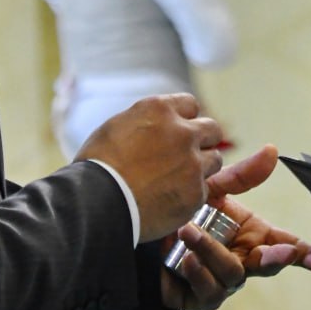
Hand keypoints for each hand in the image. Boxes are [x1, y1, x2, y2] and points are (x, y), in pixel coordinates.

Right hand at [75, 93, 222, 240]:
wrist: (96, 204)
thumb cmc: (97, 167)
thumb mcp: (116, 126)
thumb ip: (146, 121)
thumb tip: (156, 125)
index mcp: (160, 110)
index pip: (191, 104)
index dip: (185, 119)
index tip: (180, 130)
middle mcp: (183, 133)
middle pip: (212, 130)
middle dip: (203, 140)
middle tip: (188, 154)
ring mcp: (193, 164)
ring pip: (214, 160)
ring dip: (201, 167)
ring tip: (179, 179)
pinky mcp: (195, 194)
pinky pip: (204, 190)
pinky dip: (191, 195)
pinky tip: (171, 200)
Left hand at [160, 144, 310, 309]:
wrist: (140, 228)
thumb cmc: (181, 212)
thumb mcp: (212, 190)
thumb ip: (243, 176)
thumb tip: (273, 150)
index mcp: (249, 236)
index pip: (283, 245)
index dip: (306, 254)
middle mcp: (240, 260)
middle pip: (266, 265)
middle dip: (276, 258)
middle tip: (282, 251)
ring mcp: (220, 280)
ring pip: (232, 275)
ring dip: (213, 254)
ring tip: (190, 232)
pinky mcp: (196, 296)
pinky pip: (206, 291)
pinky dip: (198, 275)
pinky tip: (186, 260)